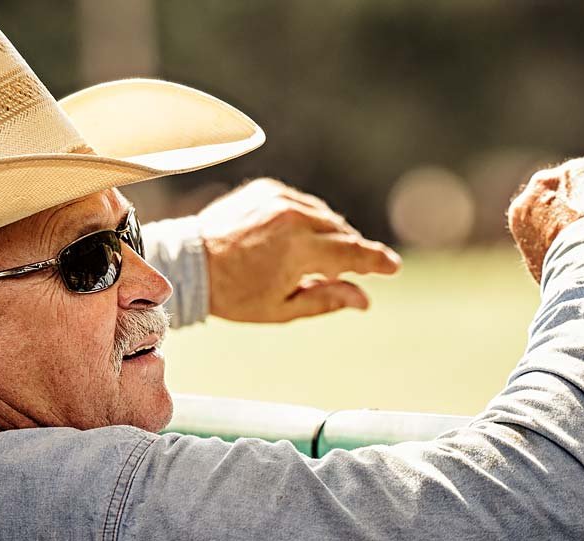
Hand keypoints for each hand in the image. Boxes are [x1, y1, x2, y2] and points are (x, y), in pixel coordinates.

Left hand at [197, 179, 400, 321]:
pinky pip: (302, 204)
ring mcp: (279, 199)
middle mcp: (293, 218)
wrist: (190, 262)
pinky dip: (307, 220)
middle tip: (355, 271)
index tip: (394, 266)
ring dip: (329, 236)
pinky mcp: (267, 188)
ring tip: (318, 259)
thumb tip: (364, 299)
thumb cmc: (235, 294)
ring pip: (324, 217)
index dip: (376, 261)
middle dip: (351, 252)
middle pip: (341, 233)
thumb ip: (327, 299)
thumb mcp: (283, 308)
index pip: (352, 253)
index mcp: (299, 250)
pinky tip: (297, 239)